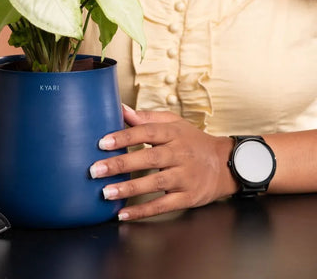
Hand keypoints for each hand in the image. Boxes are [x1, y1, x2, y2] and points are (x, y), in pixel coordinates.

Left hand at [89, 105, 236, 219]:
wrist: (225, 164)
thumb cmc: (193, 141)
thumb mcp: (174, 123)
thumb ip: (146, 118)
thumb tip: (120, 108)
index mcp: (174, 133)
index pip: (147, 132)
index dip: (125, 136)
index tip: (103, 142)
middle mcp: (180, 154)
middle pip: (148, 158)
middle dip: (120, 164)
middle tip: (96, 169)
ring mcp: (185, 177)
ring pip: (155, 183)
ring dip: (129, 189)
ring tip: (105, 192)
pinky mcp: (188, 197)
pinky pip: (163, 205)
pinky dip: (143, 211)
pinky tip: (123, 213)